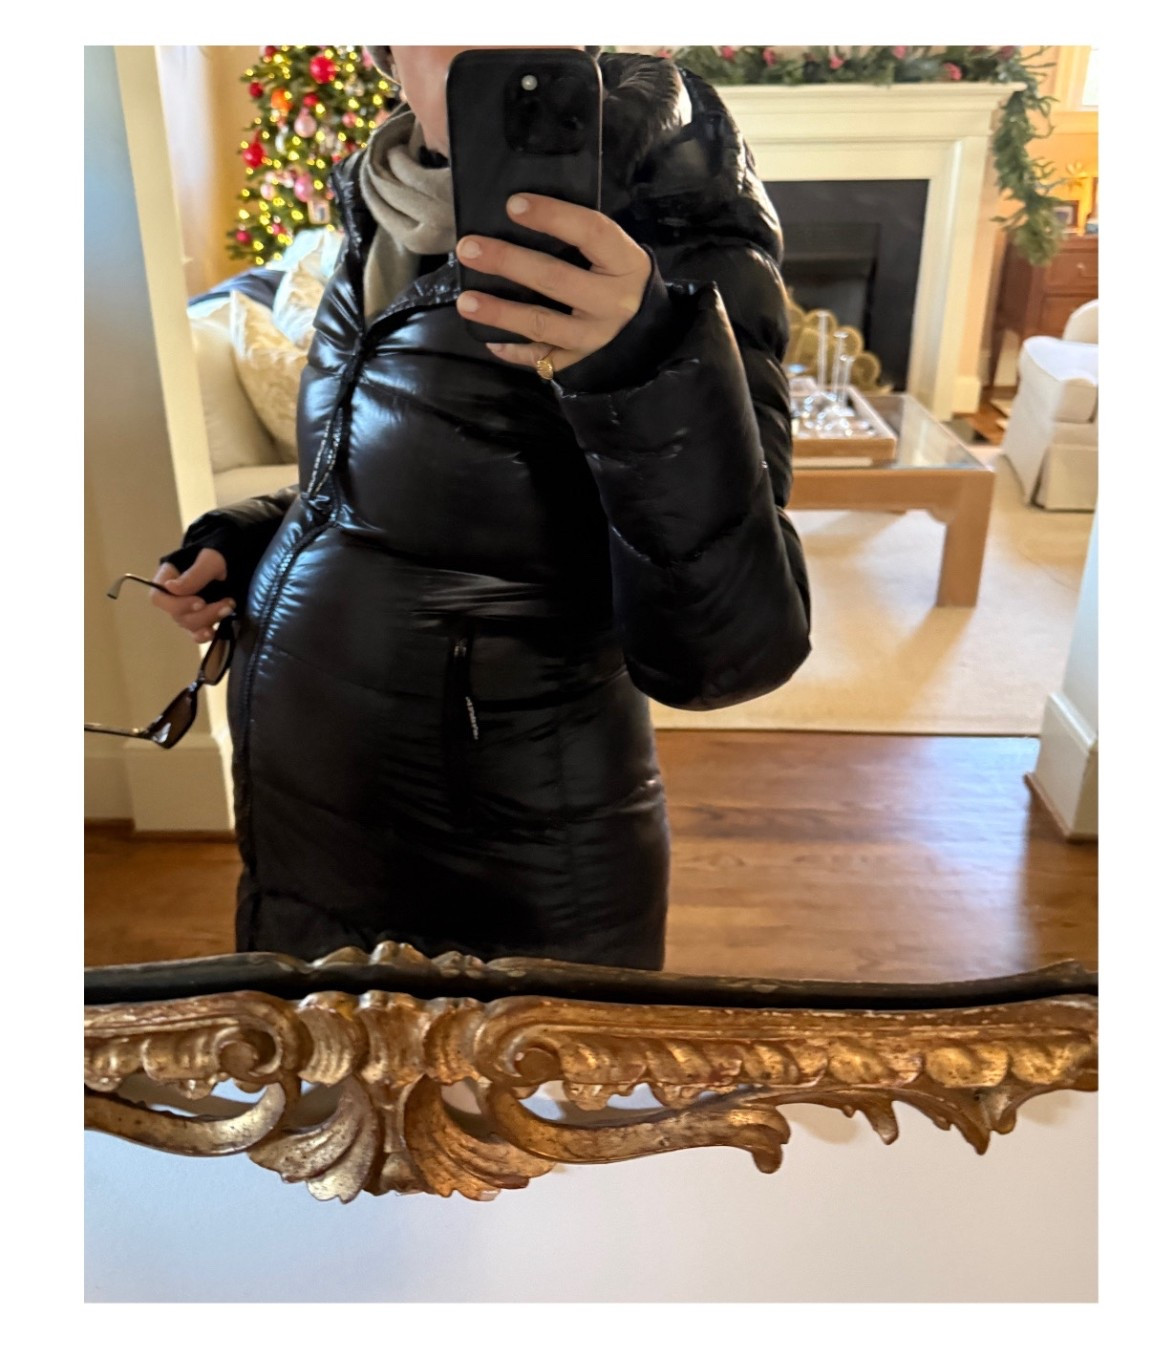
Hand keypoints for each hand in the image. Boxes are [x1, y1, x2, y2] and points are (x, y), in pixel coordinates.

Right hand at [151, 549, 234, 644]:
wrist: (237, 558)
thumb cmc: (219, 554)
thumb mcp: (210, 559)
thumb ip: (193, 574)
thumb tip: (171, 588)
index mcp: (167, 577)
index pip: (158, 598)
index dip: (177, 605)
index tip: (201, 602)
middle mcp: (173, 596)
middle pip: (177, 615)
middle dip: (203, 614)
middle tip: (227, 604)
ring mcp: (185, 608)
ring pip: (188, 625)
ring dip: (209, 621)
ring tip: (229, 607)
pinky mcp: (199, 618)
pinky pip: (196, 633)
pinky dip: (204, 636)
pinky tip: (214, 633)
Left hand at [454, 193, 651, 373]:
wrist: (643, 326)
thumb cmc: (617, 275)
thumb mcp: (614, 251)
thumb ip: (579, 235)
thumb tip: (518, 211)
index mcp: (625, 263)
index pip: (590, 232)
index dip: (552, 216)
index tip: (513, 205)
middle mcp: (611, 302)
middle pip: (555, 279)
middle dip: (508, 262)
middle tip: (468, 248)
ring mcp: (594, 336)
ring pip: (542, 324)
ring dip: (500, 313)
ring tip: (466, 302)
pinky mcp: (579, 360)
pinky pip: (541, 358)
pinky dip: (514, 350)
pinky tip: (489, 339)